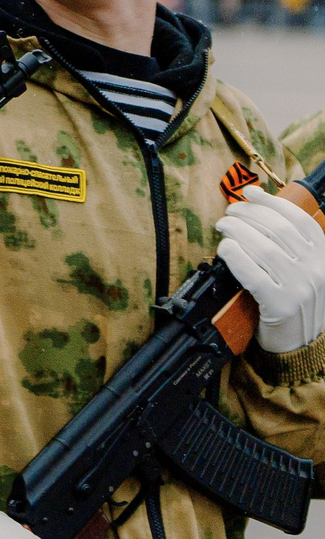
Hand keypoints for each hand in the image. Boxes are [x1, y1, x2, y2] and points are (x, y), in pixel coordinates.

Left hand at [217, 189, 324, 354]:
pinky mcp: (280, 305)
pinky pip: (253, 273)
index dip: (272, 202)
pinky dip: (236, 256)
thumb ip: (291, 246)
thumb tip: (258, 210)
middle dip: (248, 214)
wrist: (302, 345)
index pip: (300, 220)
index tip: (250, 193)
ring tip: (223, 226)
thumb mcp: (304, 271)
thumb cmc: (295, 303)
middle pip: (278, 229)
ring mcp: (299, 288)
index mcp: (323, 257)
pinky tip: (225, 248)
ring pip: (264, 247)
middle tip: (229, 213)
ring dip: (237, 231)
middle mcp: (316, 269)